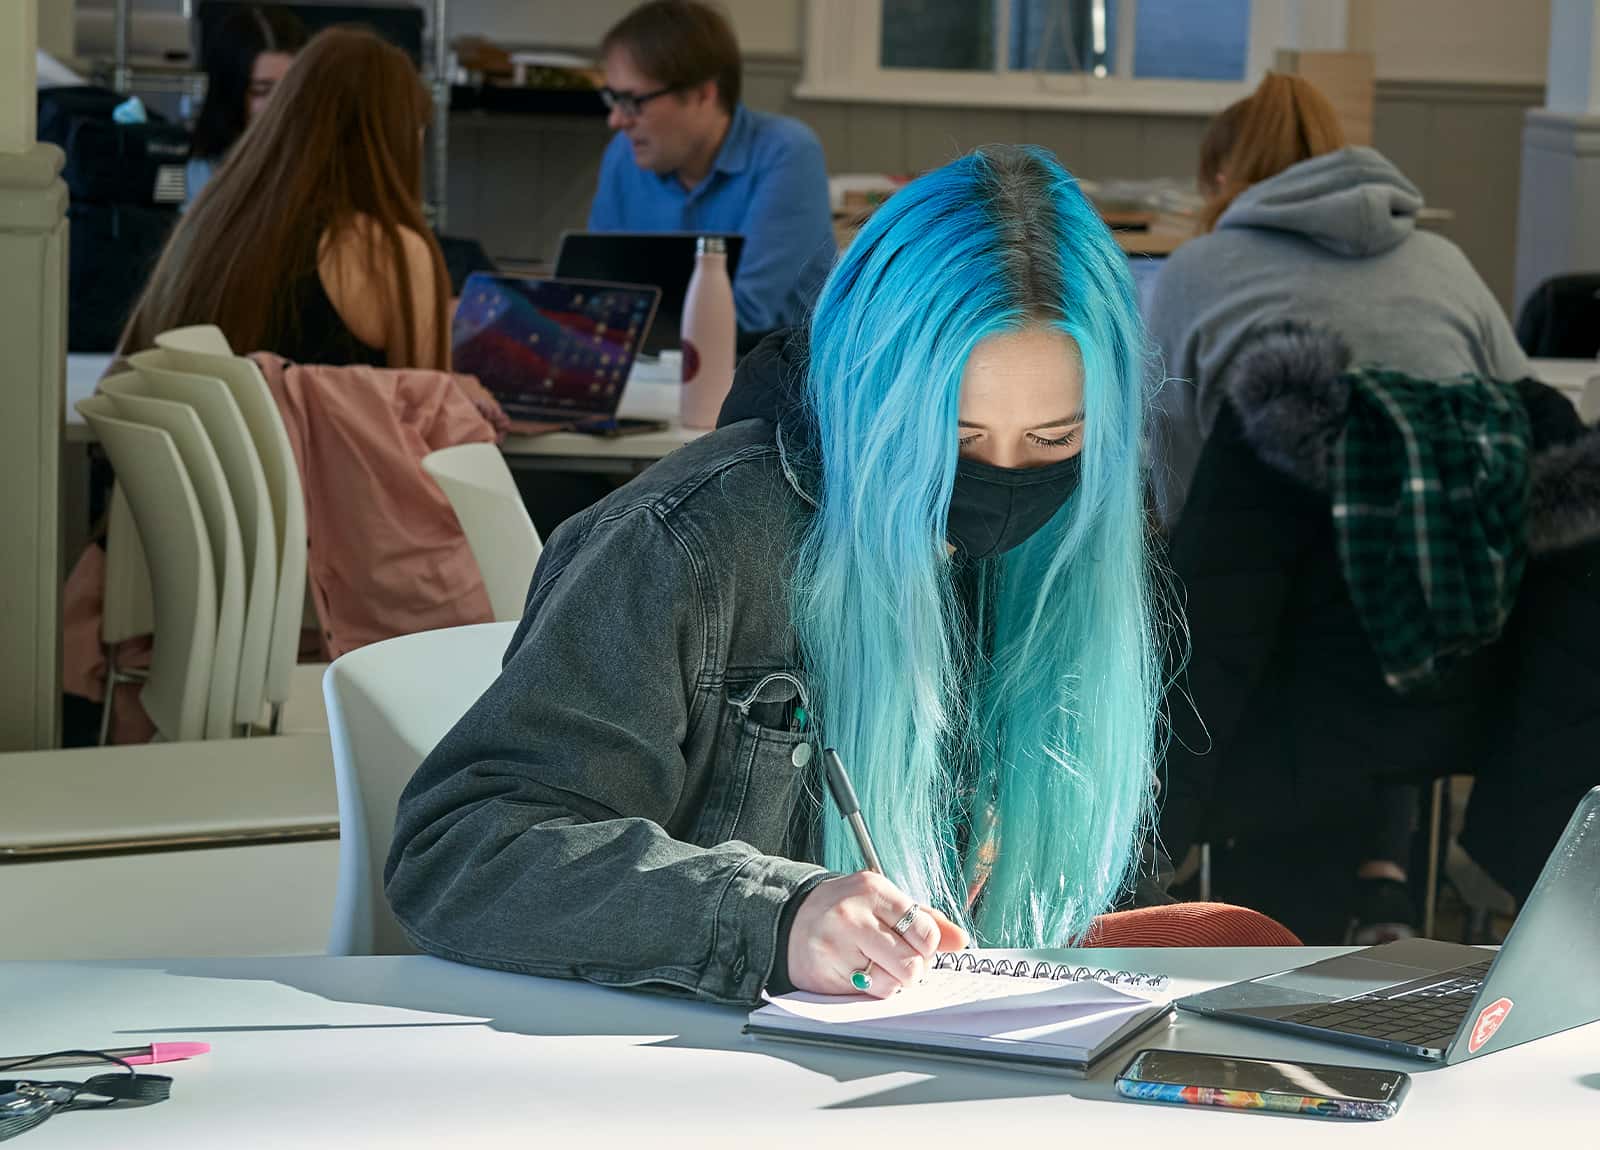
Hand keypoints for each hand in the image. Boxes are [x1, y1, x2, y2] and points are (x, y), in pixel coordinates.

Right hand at [785, 871, 968, 997]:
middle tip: (900, 960)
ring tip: (878, 966)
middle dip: (913, 968)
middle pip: (912, 962)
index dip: (929, 946)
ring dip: (893, 982)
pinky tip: (859, 971)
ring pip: (892, 983)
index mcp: (874, 890)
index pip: (926, 931)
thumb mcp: (884, 902)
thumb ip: (925, 920)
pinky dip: (872, 989)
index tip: (918, 945)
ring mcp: (837, 945)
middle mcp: (854, 915)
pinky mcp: (826, 972)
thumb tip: (960, 941)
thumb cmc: (846, 910)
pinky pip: (869, 993)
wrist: (791, 918)